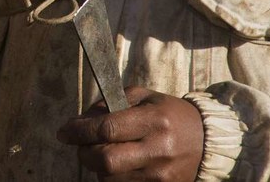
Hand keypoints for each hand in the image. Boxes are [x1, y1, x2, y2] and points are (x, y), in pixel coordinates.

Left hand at [58, 86, 202, 180]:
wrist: (205, 140)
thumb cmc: (168, 114)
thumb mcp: (142, 97)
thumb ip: (109, 104)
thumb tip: (79, 121)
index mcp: (154, 121)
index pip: (107, 129)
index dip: (79, 131)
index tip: (64, 131)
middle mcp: (159, 150)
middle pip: (105, 160)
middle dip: (84, 153)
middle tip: (81, 145)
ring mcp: (161, 175)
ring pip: (110, 179)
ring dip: (98, 167)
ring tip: (104, 153)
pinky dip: (113, 179)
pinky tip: (118, 166)